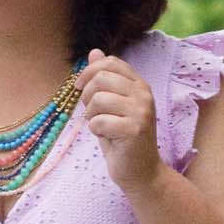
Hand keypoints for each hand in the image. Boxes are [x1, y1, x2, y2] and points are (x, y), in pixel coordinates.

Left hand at [77, 47, 162, 198]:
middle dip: (87, 96)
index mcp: (139, 85)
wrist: (141, 171)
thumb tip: (94, 52)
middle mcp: (144, 94)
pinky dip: (96, 131)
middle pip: (101, 78)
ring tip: (101, 127)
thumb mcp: (112, 105)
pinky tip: (107, 138)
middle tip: (91, 113)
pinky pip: (99, 122)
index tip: (79, 87)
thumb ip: (105, 80)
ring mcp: (141, 111)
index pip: (111, 63)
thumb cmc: (122, 138)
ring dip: (91, 116)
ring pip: (98, 100)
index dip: (89, 71)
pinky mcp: (134, 129)